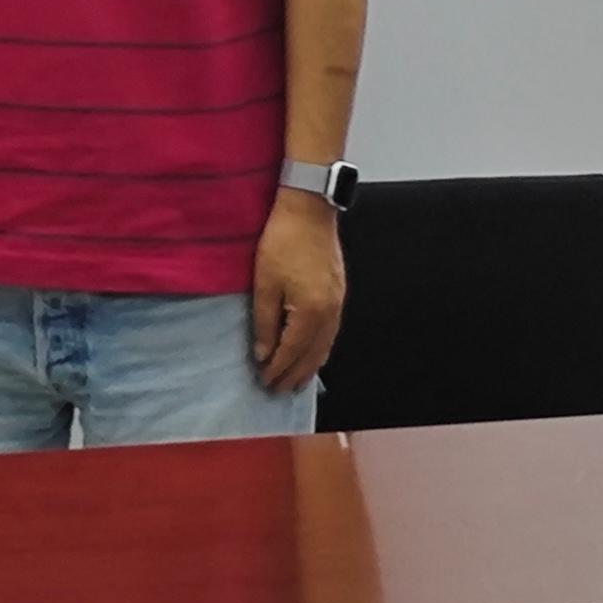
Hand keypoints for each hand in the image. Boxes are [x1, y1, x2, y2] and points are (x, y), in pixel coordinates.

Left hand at [251, 188, 345, 391]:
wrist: (308, 212)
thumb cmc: (283, 242)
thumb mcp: (264, 284)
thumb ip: (266, 322)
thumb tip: (264, 353)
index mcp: (312, 312)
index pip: (293, 352)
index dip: (278, 369)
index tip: (265, 382)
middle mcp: (331, 312)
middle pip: (313, 354)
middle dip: (295, 374)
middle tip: (280, 391)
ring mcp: (338, 303)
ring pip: (326, 345)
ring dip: (310, 365)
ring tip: (296, 381)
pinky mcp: (338, 293)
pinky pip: (331, 331)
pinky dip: (320, 348)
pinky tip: (313, 352)